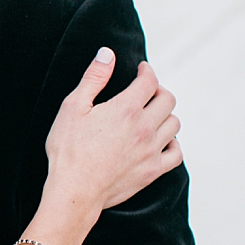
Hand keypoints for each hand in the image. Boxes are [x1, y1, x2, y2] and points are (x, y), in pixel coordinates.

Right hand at [44, 50, 181, 217]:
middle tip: (147, 92)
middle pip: (168, 100)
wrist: (74, 190)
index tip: (142, 70)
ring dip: (165, 115)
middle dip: (159, 91)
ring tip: (152, 115)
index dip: (147, 71)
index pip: (149, 81)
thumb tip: (107, 53)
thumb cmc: (68, 150)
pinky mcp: (152, 171)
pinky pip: (176, 153)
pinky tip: (160, 141)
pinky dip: (173, 143)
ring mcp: (151, 151)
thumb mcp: (73, 108)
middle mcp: (144, 128)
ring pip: (174, 124)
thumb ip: (93, 78)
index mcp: (126, 109)